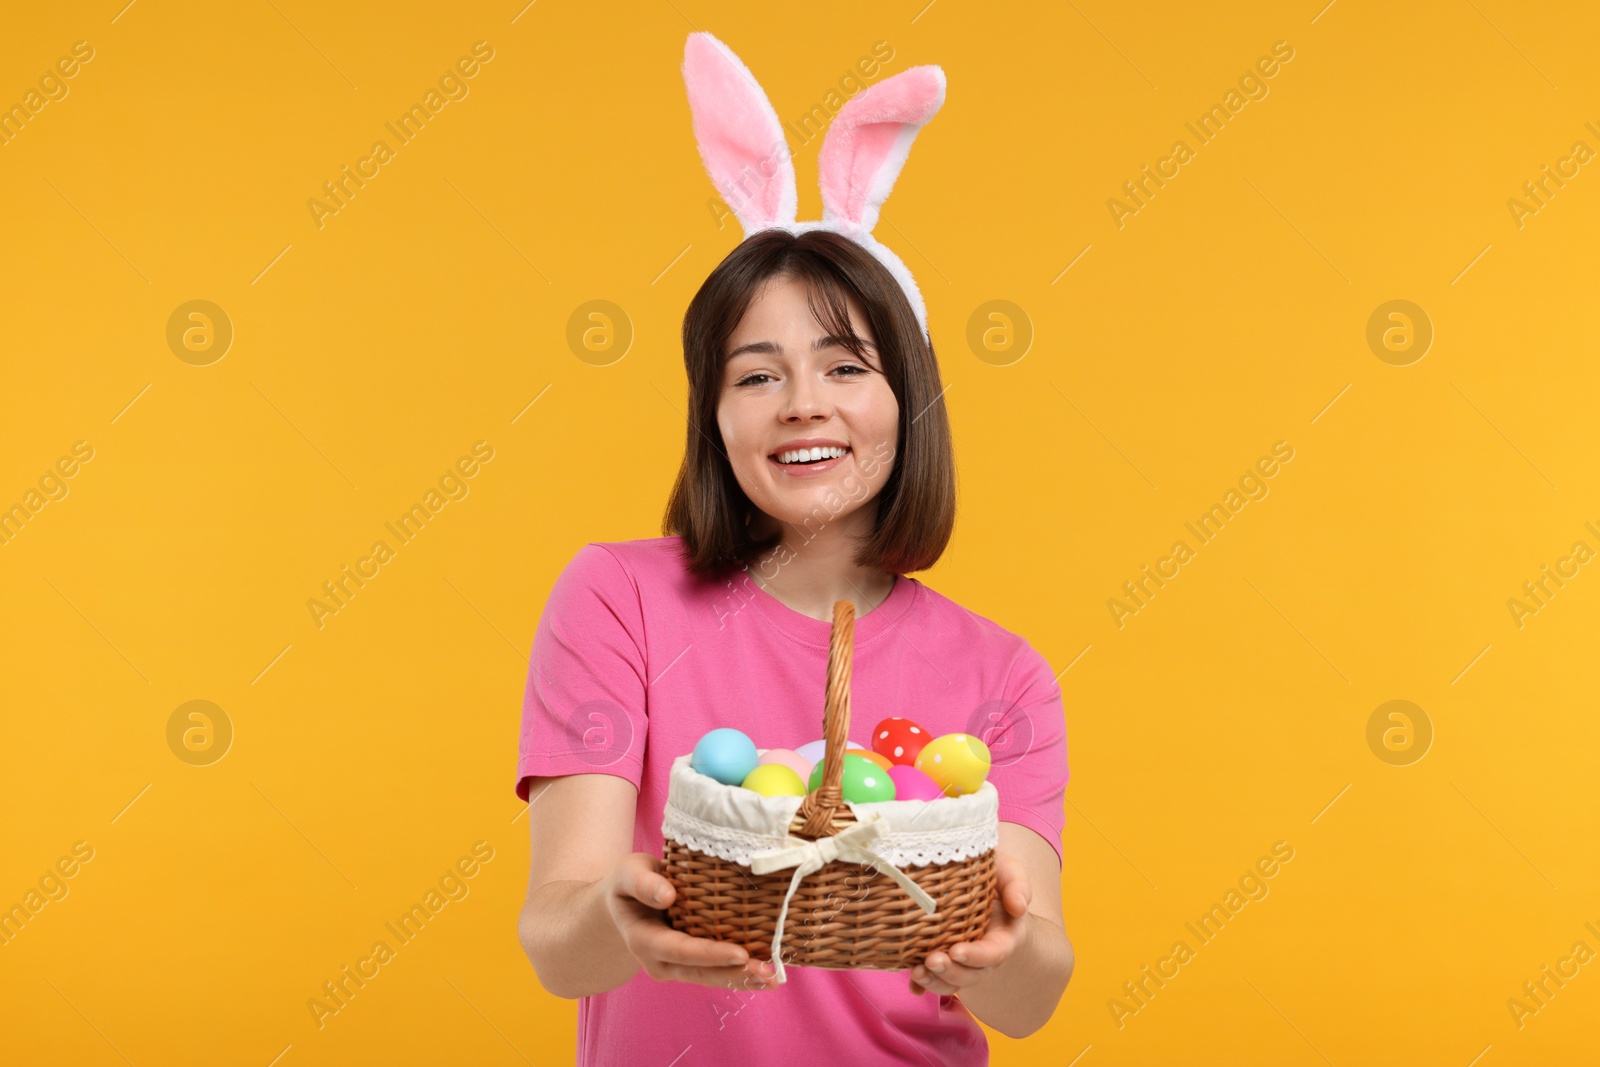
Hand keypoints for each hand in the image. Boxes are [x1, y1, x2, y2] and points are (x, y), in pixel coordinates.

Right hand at [603, 852, 778, 991]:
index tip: (741, 953)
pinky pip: (714, 971)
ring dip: (742, 980)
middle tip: (769, 974)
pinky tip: (765, 974)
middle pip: (700, 972)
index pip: (680, 950)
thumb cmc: (629, 882)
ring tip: (773, 980)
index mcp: (642, 939)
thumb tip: (667, 895)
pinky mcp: (688, 964)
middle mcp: (658, 960)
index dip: (710, 954)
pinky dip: (739, 973)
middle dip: (735, 974)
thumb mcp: (628, 873)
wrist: (624, 902)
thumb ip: (643, 883)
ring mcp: (674, 966)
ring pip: (710, 977)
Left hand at [909, 848, 1031, 997]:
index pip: (993, 953)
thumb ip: (1018, 886)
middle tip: (931, 961)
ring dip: (934, 982)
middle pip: (970, 974)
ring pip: (951, 982)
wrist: (978, 884)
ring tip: (917, 972)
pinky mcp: (942, 959)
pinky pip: (934, 979)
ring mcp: (961, 961)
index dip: (976, 956)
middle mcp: (981, 955)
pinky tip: (913, 987)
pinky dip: (922, 986)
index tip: (956, 950)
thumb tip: (1018, 906)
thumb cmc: (994, 878)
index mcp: (1002, 937)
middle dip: (951, 972)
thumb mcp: (1009, 873)